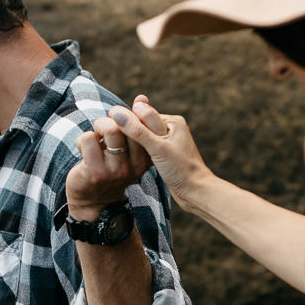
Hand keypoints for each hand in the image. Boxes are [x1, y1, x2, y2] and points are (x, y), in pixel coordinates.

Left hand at [68, 108, 151, 219]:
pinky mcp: (95, 172)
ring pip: (110, 129)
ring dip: (99, 125)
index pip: (144, 126)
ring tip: (96, 135)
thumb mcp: (128, 151)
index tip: (121, 121)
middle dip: (113, 118)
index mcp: (145, 160)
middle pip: (127, 124)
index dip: (130, 117)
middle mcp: (133, 166)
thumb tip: (142, 97)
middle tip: (105, 125)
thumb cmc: (110, 169)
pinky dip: (83, 139)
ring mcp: (114, 170)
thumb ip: (134, 127)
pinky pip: (88, 139)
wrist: (92, 204)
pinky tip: (84, 150)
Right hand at [109, 96, 211, 212]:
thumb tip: (117, 112)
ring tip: (118, 149)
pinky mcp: (165, 153)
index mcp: (172, 121)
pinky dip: (137, 150)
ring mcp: (168, 140)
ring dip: (131, 141)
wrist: (195, 192)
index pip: (142, 113)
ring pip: (143, 136)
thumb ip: (137, 130)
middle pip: (142, 124)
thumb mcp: (157, 148)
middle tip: (109, 139)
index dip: (125, 121)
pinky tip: (129, 157)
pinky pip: (146, 146)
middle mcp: (171, 127)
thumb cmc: (180, 170)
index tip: (108, 130)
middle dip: (128, 131)